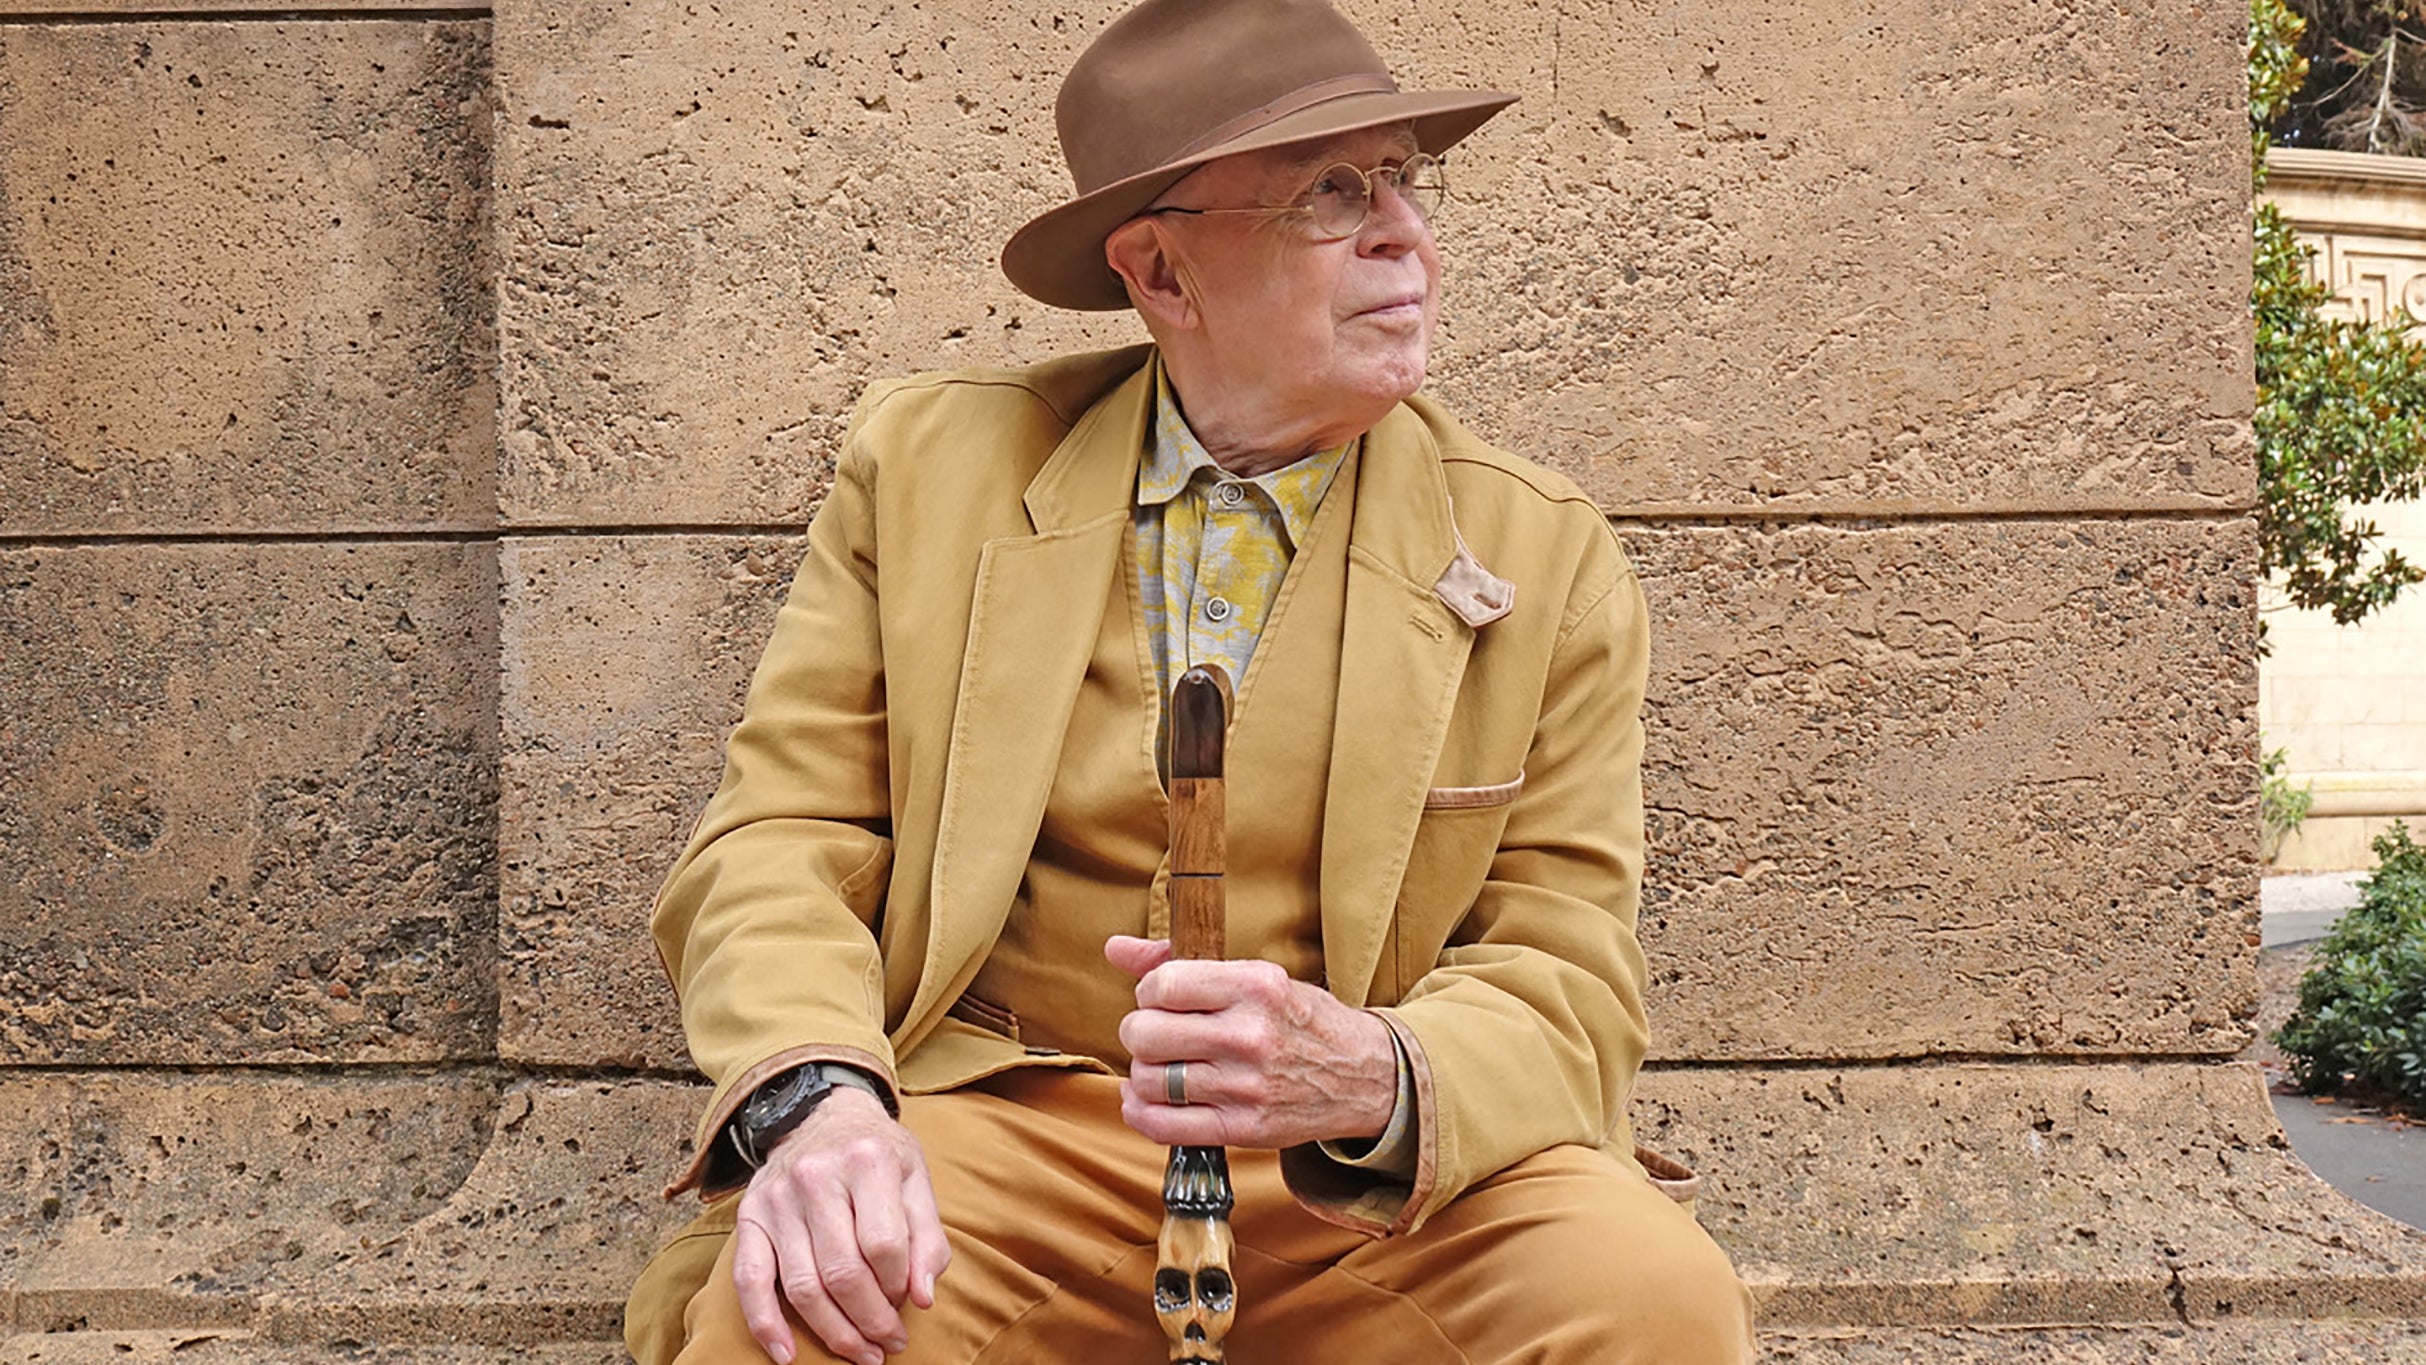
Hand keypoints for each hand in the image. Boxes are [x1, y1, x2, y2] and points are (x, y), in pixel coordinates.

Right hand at [730, 1087, 951, 1364]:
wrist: (820, 1114)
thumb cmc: (877, 1154)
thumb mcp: (916, 1179)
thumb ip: (927, 1238)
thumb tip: (923, 1298)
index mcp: (867, 1160)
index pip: (884, 1245)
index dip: (899, 1286)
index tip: (908, 1303)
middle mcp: (816, 1177)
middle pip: (843, 1272)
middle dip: (871, 1320)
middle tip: (889, 1343)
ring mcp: (778, 1199)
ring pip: (803, 1286)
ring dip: (834, 1332)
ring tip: (861, 1353)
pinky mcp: (750, 1218)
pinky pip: (749, 1280)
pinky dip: (765, 1324)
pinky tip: (786, 1355)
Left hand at [1105, 934, 1398, 1148]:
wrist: (1363, 1076)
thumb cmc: (1300, 1020)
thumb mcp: (1256, 976)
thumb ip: (1181, 961)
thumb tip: (1114, 948)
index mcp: (1255, 986)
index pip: (1163, 985)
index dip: (1148, 992)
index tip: (1160, 999)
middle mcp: (1250, 1036)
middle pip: (1146, 1034)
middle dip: (1139, 1032)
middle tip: (1156, 1034)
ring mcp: (1245, 1086)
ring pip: (1149, 1080)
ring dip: (1143, 1073)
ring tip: (1161, 1066)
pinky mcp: (1242, 1128)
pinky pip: (1162, 1126)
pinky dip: (1139, 1113)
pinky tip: (1145, 1099)